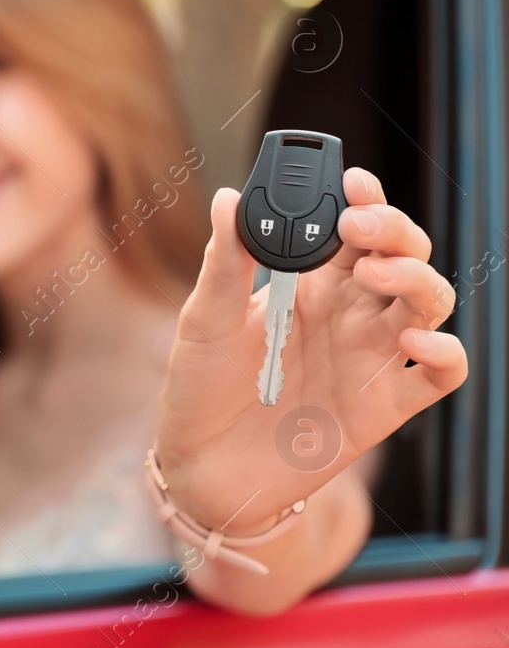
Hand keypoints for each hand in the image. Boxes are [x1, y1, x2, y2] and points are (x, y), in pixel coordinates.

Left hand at [156, 167, 466, 533]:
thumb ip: (225, 262)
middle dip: (394, 231)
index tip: (351, 179)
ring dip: (418, 279)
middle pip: (402, 257)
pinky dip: (445, 353)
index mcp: (310, 284)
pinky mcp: (384, 407)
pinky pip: (440, 376)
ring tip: (375, 273)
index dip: (364, 199)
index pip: (353, 229)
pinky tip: (415, 342)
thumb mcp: (206, 319)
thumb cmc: (202, 388)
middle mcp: (350, 315)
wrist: (202, 467)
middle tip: (359, 226)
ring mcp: (371, 358)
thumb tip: (227, 197)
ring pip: (429, 304)